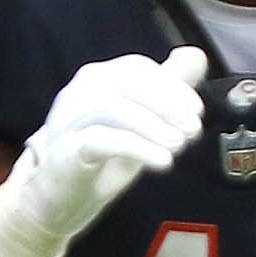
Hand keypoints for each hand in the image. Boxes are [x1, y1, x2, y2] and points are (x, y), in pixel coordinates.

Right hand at [0, 47, 207, 256]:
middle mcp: (79, 91)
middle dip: (167, 104)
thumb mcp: (142, 122)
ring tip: (179, 146)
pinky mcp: (63, 150)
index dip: (172, 88)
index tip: (197, 111)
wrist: (58, 200)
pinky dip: (138, 148)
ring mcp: (67, 119)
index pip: (137, 69)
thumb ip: (168, 90)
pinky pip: (100, 139)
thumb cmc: (103, 157)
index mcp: (98, 79)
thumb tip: (196, 56)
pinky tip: (163, 160)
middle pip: (126, 83)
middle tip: (193, 130)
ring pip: (111, 107)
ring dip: (153, 126)